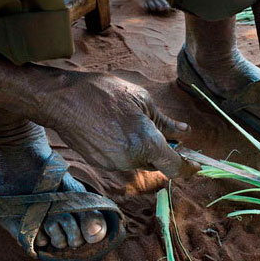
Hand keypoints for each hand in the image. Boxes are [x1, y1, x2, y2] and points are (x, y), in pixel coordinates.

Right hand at [42, 71, 198, 178]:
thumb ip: (165, 121)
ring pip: (140, 162)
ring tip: (133, 122)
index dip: (188, 168)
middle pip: (157, 164)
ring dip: (145, 148)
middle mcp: (130, 160)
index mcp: (145, 143)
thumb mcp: (142, 99)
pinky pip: (124, 160)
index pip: (174, 167)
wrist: (63, 99)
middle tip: (166, 132)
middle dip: (164, 150)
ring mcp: (114, 164)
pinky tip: (119, 128)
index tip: (196, 164)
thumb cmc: (103, 93)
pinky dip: (129, 148)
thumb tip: (183, 132)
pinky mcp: (101, 164)